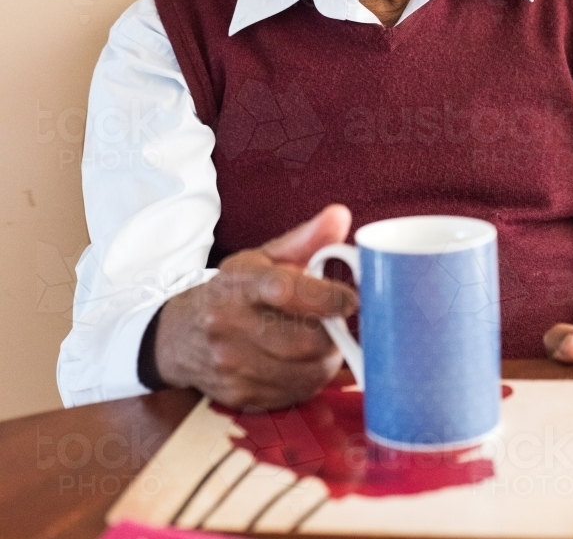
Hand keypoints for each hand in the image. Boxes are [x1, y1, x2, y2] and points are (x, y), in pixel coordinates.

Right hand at [154, 204, 356, 409]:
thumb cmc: (232, 292)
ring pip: (305, 372)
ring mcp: (231, 365)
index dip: (326, 297)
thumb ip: (305, 239)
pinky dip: (309, 379)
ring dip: (325, 359)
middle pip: (303, 341)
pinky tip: (302, 362)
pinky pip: (294, 394)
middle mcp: (230, 325)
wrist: (180, 336)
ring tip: (321, 341)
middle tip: (338, 322)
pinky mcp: (238, 396)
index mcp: (239, 283)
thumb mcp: (262, 259)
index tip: (351, 299)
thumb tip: (340, 216)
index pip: (286, 291)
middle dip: (333, 333)